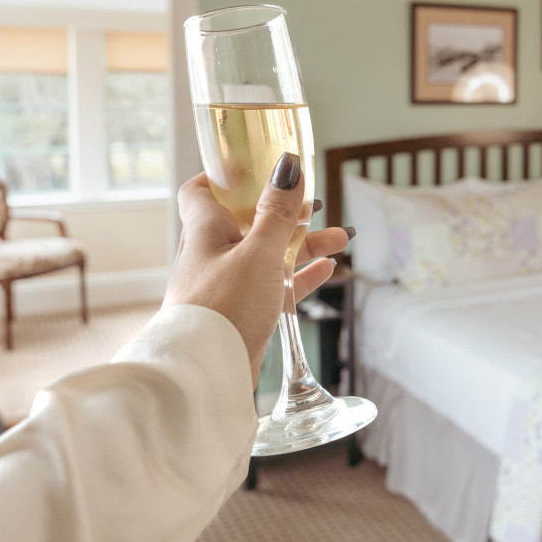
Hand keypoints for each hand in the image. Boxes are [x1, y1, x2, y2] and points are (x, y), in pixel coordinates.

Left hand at [165, 154, 351, 386]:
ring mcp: (226, 285)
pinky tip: (327, 269)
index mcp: (205, 232)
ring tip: (340, 237)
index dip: (226, 176)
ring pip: (267, 254)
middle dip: (285, 212)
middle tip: (315, 204)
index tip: (256, 166)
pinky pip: (274, 285)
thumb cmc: (224, 307)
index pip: (201, 191)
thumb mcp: (258, 253)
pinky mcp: (241, 313)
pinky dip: (300, 276)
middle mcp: (211, 255)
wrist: (205, 375)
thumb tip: (288, 166)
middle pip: (248, 221)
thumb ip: (276, 212)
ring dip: (303, 244)